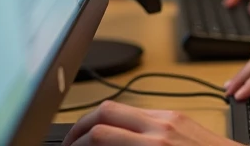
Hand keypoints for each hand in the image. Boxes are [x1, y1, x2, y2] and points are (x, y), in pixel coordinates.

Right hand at [61, 100, 233, 145]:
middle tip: (70, 143)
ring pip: (122, 107)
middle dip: (80, 126)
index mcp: (153, 145)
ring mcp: (171, 117)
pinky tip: (117, 136)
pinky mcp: (179, 115)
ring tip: (88, 139)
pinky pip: (142, 111)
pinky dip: (123, 120)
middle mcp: (160, 126)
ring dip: (100, 120)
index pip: (99, 134)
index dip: (76, 143)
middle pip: (106, 110)